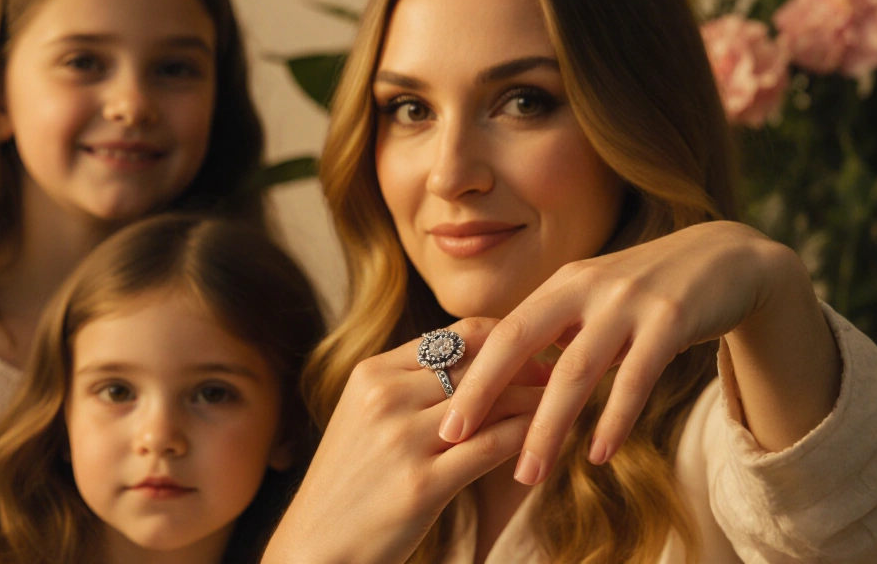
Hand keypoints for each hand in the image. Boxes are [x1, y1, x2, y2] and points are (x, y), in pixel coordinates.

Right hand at [263, 317, 548, 563]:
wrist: (316, 545)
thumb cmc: (352, 480)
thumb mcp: (364, 414)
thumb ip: (410, 381)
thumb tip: (475, 355)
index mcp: (372, 373)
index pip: (456, 335)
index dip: (504, 337)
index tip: (532, 348)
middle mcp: (385, 398)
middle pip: (478, 365)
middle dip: (527, 366)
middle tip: (560, 373)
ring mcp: (402, 440)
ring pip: (491, 403)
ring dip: (534, 400)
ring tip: (561, 402)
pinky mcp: (422, 484)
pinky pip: (492, 448)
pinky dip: (526, 438)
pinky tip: (544, 440)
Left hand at [438, 221, 838, 484]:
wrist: (727, 258)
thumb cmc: (649, 292)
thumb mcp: (596, 303)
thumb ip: (557, 335)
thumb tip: (507, 381)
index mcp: (561, 285)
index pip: (500, 332)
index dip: (469, 373)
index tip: (441, 417)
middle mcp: (586, 287)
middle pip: (520, 343)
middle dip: (483, 393)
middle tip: (454, 441)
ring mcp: (628, 301)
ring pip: (576, 369)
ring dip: (548, 426)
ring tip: (528, 473)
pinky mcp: (671, 317)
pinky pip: (637, 376)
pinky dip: (615, 417)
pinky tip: (597, 452)